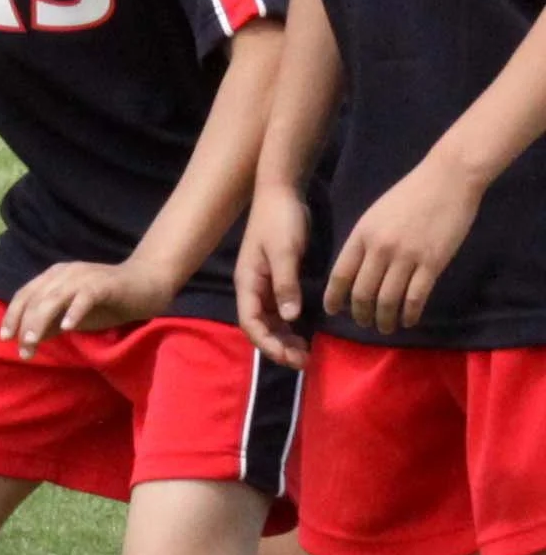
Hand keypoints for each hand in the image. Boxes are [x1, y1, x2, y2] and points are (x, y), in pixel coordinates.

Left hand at [0, 259, 173, 359]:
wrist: (145, 285)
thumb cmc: (107, 302)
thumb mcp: (73, 316)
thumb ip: (52, 324)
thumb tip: (28, 339)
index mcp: (53, 277)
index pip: (25, 295)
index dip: (12, 315)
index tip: (4, 337)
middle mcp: (64, 273)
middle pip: (36, 298)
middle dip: (25, 323)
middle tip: (21, 348)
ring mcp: (83, 277)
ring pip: (55, 297)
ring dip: (41, 320)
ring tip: (32, 341)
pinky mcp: (104, 284)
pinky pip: (85, 296)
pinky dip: (75, 311)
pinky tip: (68, 328)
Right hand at [236, 182, 311, 369]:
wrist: (282, 192)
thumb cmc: (280, 220)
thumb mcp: (285, 251)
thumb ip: (286, 284)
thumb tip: (289, 318)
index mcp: (248, 283)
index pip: (251, 322)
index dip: (267, 343)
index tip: (289, 356)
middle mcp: (253, 288)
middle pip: (259, 327)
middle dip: (278, 347)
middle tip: (304, 361)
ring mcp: (264, 284)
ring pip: (270, 321)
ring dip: (284, 339)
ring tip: (306, 353)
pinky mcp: (277, 279)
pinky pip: (279, 310)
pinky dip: (289, 325)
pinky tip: (305, 332)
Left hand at [324, 154, 482, 334]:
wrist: (447, 179)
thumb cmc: (409, 195)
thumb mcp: (375, 215)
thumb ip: (364, 242)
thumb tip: (355, 271)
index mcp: (362, 235)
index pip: (341, 275)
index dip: (335, 297)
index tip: (333, 311)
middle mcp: (380, 249)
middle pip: (362, 293)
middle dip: (360, 314)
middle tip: (363, 324)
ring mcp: (406, 257)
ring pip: (388, 300)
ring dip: (384, 319)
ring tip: (385, 327)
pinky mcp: (432, 263)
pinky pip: (416, 297)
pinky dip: (410, 314)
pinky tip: (409, 320)